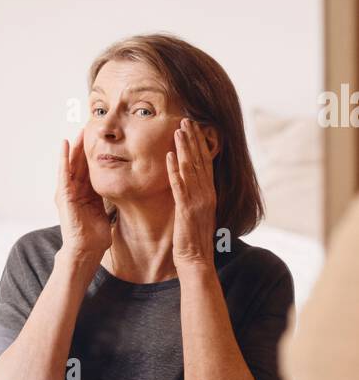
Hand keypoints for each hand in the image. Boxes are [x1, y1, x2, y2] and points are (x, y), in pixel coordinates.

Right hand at [55, 132, 112, 262]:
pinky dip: (63, 157)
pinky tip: (65, 144)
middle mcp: (75, 191)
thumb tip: (123, 192)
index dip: (96, 155)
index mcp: (86, 194)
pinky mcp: (63, 194)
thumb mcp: (106, 212)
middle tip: (90, 128)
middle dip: (85, 147)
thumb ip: (109, 200)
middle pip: (81, 164)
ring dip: (75, 147)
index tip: (102, 140)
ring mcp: (67, 192)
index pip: (91, 170)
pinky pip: (63, 172)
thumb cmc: (95, 236)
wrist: (86, 250)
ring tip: (79, 131)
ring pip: (72, 164)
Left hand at [167, 118, 216, 269]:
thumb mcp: (197, 212)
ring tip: (178, 130)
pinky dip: (174, 170)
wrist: (196, 259)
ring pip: (190, 169)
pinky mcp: (186, 210)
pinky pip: (179, 186)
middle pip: (200, 161)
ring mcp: (198, 201)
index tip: (195, 127)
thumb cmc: (194, 238)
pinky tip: (169, 156)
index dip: (200, 144)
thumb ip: (194, 196)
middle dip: (193, 139)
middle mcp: (207, 194)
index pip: (206, 163)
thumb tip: (188, 181)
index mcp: (210, 194)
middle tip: (186, 120)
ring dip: (184, 148)